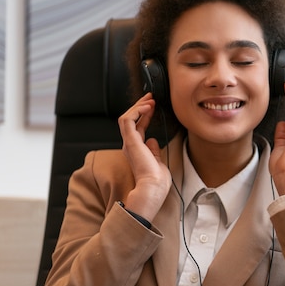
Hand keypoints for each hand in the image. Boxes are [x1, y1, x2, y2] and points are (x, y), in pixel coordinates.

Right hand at [117, 93, 171, 219]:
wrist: (152, 188)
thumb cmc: (157, 181)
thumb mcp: (157, 162)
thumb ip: (153, 151)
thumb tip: (153, 140)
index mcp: (136, 150)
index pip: (138, 127)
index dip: (144, 115)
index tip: (153, 106)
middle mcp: (130, 145)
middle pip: (130, 120)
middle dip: (140, 106)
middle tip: (150, 97)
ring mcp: (129, 143)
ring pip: (127, 117)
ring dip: (138, 106)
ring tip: (150, 100)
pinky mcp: (130, 141)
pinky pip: (128, 120)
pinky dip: (137, 111)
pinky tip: (147, 106)